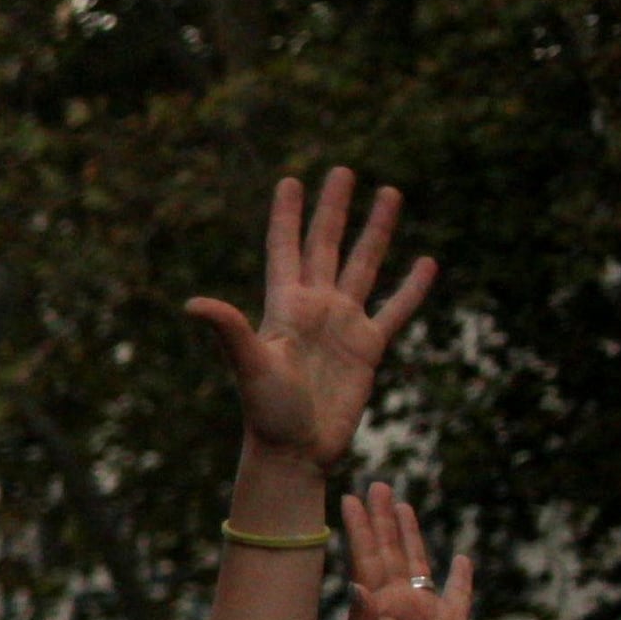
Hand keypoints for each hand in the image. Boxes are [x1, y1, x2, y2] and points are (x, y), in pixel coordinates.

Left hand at [188, 168, 437, 467]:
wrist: (295, 450)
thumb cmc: (266, 411)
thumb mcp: (249, 366)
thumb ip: (228, 331)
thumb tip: (193, 304)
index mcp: (283, 306)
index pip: (285, 248)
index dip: (287, 215)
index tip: (290, 180)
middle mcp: (314, 308)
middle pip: (326, 245)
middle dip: (334, 209)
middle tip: (342, 170)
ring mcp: (343, 325)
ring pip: (364, 266)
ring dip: (376, 232)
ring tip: (390, 193)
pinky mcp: (368, 348)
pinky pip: (396, 309)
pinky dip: (412, 287)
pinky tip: (427, 262)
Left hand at [341, 485, 474, 619]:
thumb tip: (356, 587)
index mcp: (376, 606)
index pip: (366, 557)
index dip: (359, 527)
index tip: (349, 497)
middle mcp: (398, 603)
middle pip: (390, 550)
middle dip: (383, 518)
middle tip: (376, 484)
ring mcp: (426, 613)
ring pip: (420, 562)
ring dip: (412, 534)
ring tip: (404, 505)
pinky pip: (459, 595)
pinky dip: (461, 577)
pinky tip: (463, 559)